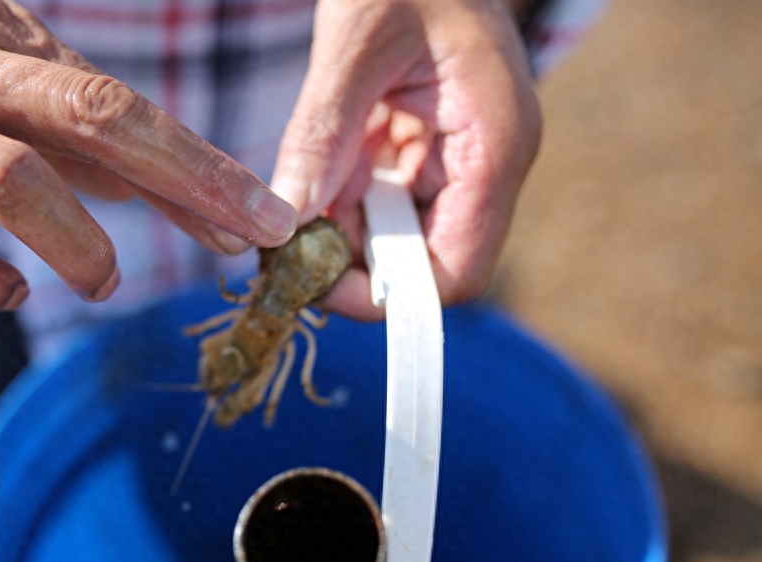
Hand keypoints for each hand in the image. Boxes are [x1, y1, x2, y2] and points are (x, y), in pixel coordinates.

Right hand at [0, 0, 296, 313]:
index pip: (118, 102)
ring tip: (102, 282)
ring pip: (9, 178)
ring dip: (79, 242)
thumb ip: (60, 124)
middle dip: (187, 180)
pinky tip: (3, 293)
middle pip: (90, 114)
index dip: (199, 163)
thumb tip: (149, 187)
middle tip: (246, 240)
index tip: (262, 216)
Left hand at [270, 0, 540, 317]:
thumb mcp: (355, 44)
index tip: (316, 285)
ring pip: (400, 238)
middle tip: (287, 251)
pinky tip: (314, 177)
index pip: (455, 272)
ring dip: (343, 235)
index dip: (388, 297)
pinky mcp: (431, 149)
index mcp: (494, 145)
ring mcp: (461, 158)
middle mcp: (486, 164)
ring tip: (294, 209)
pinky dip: (344, 202)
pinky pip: (386, 201)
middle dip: (355, 265)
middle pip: (425, 263)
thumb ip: (322, 134)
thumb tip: (286, 220)